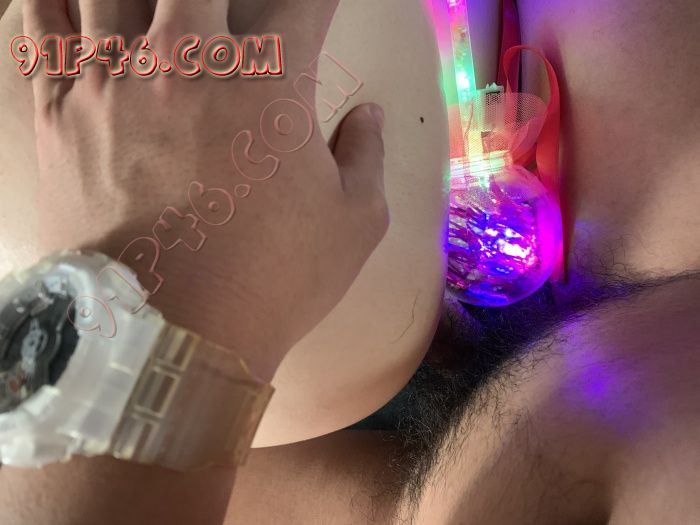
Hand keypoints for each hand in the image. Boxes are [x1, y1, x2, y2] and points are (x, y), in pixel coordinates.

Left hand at [24, 0, 388, 380]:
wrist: (174, 333)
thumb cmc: (274, 279)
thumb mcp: (354, 224)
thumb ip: (367, 157)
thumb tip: (369, 116)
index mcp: (269, 81)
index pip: (302, 3)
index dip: (319, 0)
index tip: (320, 7)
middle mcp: (187, 62)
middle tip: (231, 12)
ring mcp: (116, 82)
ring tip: (158, 14)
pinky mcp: (62, 116)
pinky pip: (42, 32)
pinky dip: (49, 7)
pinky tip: (61, 4)